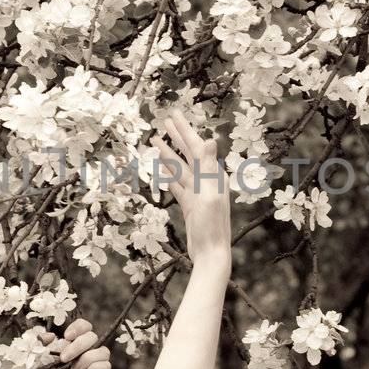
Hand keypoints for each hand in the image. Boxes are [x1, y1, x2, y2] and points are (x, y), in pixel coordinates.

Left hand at [19, 317, 111, 368]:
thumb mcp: (34, 360)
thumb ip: (42, 343)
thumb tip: (51, 335)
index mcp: (67, 348)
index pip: (83, 328)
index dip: (79, 327)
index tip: (67, 336)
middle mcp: (81, 356)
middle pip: (93, 336)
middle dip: (79, 344)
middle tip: (64, 358)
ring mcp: (90, 368)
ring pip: (103, 351)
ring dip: (87, 357)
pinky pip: (105, 366)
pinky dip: (94, 368)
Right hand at [149, 107, 230, 271]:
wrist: (210, 253)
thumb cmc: (212, 227)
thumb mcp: (210, 195)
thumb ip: (209, 167)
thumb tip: (211, 139)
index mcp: (212, 176)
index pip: (196, 146)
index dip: (184, 129)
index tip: (173, 114)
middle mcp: (206, 181)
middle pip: (189, 152)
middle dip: (177, 135)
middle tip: (165, 119)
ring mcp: (197, 192)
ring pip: (180, 167)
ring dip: (169, 153)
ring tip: (155, 139)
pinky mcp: (190, 204)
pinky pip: (177, 183)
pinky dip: (168, 173)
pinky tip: (161, 165)